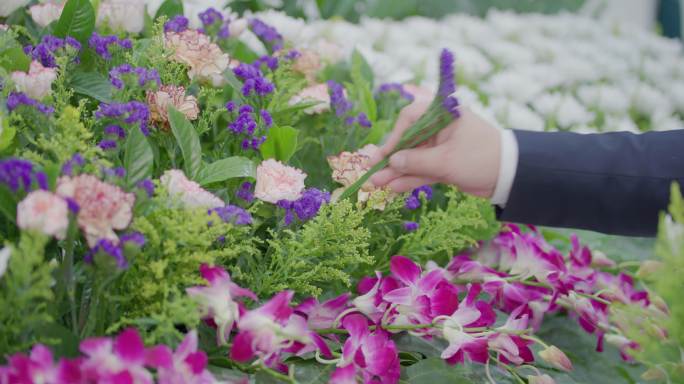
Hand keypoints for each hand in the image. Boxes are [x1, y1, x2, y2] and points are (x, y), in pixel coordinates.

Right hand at [370, 102, 501, 197]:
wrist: (510, 177)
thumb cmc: (480, 158)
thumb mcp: (446, 161)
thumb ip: (416, 161)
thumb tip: (392, 161)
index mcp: (443, 116)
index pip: (410, 119)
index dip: (394, 137)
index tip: (384, 154)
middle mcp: (440, 129)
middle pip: (408, 142)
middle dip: (391, 159)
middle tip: (372, 172)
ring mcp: (442, 148)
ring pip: (413, 159)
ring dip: (397, 172)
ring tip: (377, 184)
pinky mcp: (445, 165)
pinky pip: (422, 170)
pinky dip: (409, 179)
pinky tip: (393, 188)